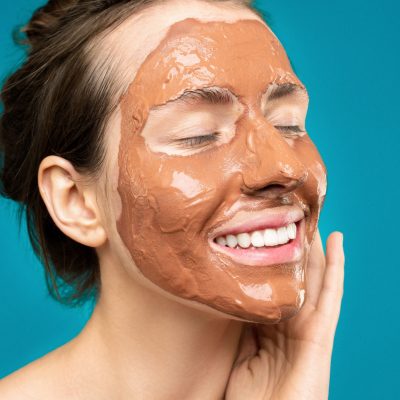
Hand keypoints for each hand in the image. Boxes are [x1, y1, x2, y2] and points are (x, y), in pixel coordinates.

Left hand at [225, 231, 344, 399]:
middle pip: (294, 276)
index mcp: (271, 327)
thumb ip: (242, 326)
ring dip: (313, 247)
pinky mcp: (321, 335)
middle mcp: (291, 322)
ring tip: (311, 216)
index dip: (272, 258)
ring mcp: (308, 327)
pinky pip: (330, 295)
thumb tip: (232, 298)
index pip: (274, 284)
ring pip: (312, 278)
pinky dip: (336, 266)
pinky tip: (336, 241)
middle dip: (293, 247)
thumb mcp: (239, 353)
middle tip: (290, 214)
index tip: (266, 230)